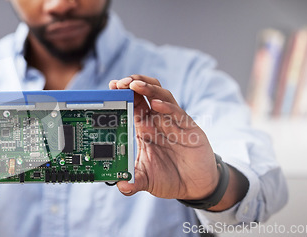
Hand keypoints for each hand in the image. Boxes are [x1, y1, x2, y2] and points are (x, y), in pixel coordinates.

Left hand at [109, 75, 218, 200]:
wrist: (196, 186)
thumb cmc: (169, 177)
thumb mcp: (146, 180)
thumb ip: (133, 182)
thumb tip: (121, 186)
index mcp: (144, 129)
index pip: (132, 104)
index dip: (122, 94)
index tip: (111, 87)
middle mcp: (158, 121)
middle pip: (145, 93)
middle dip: (132, 84)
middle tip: (119, 83)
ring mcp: (173, 122)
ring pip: (160, 96)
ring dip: (147, 89)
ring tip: (134, 85)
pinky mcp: (189, 127)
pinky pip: (177, 113)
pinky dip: (166, 107)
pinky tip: (155, 104)